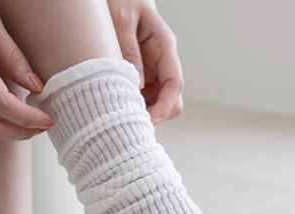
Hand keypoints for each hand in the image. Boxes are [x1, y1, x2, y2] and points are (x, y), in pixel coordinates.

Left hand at [107, 0, 183, 125]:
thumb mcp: (122, 21)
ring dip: (145, 112)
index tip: (152, 121)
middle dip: (158, 113)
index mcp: (164, 46)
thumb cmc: (120, 1)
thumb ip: (130, 51)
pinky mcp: (143, 77)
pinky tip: (120, 106)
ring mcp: (154, 71)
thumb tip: (138, 85)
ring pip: (160, 103)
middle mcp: (163, 62)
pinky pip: (145, 100)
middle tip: (132, 121)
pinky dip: (136, 107)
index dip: (165, 106)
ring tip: (122, 114)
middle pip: (173, 100)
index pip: (174, 83)